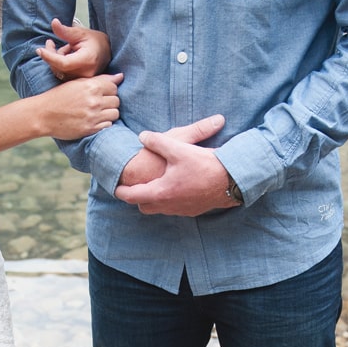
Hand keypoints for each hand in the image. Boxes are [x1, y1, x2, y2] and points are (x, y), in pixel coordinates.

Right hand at [36, 72, 122, 139]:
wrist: (43, 114)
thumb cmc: (59, 97)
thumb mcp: (77, 83)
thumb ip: (100, 80)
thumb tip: (120, 77)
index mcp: (91, 86)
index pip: (114, 86)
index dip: (109, 89)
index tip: (102, 93)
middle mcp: (94, 101)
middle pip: (116, 100)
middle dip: (110, 101)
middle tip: (99, 103)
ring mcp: (93, 116)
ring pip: (115, 113)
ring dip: (109, 113)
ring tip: (98, 112)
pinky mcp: (91, 128)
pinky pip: (108, 125)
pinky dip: (104, 123)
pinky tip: (95, 120)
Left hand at [38, 18, 111, 80]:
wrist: (106, 52)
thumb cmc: (95, 41)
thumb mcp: (80, 33)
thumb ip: (65, 31)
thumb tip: (54, 23)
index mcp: (87, 60)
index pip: (63, 63)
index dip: (49, 57)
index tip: (39, 50)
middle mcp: (86, 74)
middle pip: (59, 68)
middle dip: (51, 55)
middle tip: (49, 42)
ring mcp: (83, 81)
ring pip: (59, 72)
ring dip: (56, 59)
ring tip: (65, 48)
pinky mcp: (79, 83)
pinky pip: (63, 75)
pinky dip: (60, 65)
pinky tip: (66, 56)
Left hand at [115, 117, 238, 216]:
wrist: (232, 181)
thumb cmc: (204, 165)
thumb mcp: (178, 147)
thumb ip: (157, 141)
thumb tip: (143, 136)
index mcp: (160, 192)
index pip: (132, 196)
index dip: (121, 191)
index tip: (115, 188)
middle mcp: (169, 205)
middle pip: (145, 206)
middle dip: (138, 198)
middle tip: (134, 188)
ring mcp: (182, 210)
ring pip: (161, 208)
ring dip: (156, 198)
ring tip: (156, 184)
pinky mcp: (194, 210)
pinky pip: (176, 208)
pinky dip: (171, 200)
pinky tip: (177, 187)